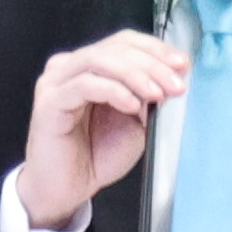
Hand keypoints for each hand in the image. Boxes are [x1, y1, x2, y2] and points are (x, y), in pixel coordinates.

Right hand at [16, 29, 188, 230]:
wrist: (67, 190)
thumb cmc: (95, 156)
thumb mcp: (135, 122)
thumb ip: (148, 97)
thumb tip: (171, 78)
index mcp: (89, 66)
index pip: (124, 42)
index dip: (155, 49)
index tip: (182, 64)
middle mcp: (68, 67)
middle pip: (114, 48)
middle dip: (151, 64)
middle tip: (175, 85)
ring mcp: (56, 82)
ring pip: (100, 60)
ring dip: (135, 75)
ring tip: (157, 95)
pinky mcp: (49, 102)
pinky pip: (85, 85)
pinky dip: (114, 91)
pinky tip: (132, 106)